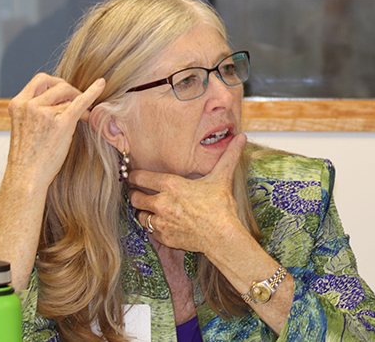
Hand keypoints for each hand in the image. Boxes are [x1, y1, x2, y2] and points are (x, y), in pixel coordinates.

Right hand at [6, 75, 105, 186]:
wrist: (27, 176)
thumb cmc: (28, 155)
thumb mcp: (24, 125)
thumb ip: (35, 109)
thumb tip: (62, 97)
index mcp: (17, 104)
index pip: (40, 80)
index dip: (56, 83)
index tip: (65, 92)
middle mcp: (29, 105)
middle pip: (59, 84)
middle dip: (72, 92)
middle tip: (79, 103)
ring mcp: (44, 113)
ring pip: (70, 97)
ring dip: (81, 103)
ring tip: (85, 117)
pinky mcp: (61, 123)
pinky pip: (81, 102)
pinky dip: (93, 92)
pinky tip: (101, 85)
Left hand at [128, 133, 247, 255]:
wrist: (222, 236)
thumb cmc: (221, 206)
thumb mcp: (222, 177)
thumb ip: (229, 156)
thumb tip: (242, 137)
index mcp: (171, 186)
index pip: (141, 178)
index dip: (133, 175)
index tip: (132, 175)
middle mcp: (161, 203)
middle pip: (135, 197)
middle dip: (135, 194)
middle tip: (138, 192)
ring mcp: (161, 222)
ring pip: (139, 216)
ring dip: (143, 212)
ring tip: (150, 209)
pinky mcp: (164, 237)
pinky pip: (151, 231)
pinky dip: (155, 227)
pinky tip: (164, 223)